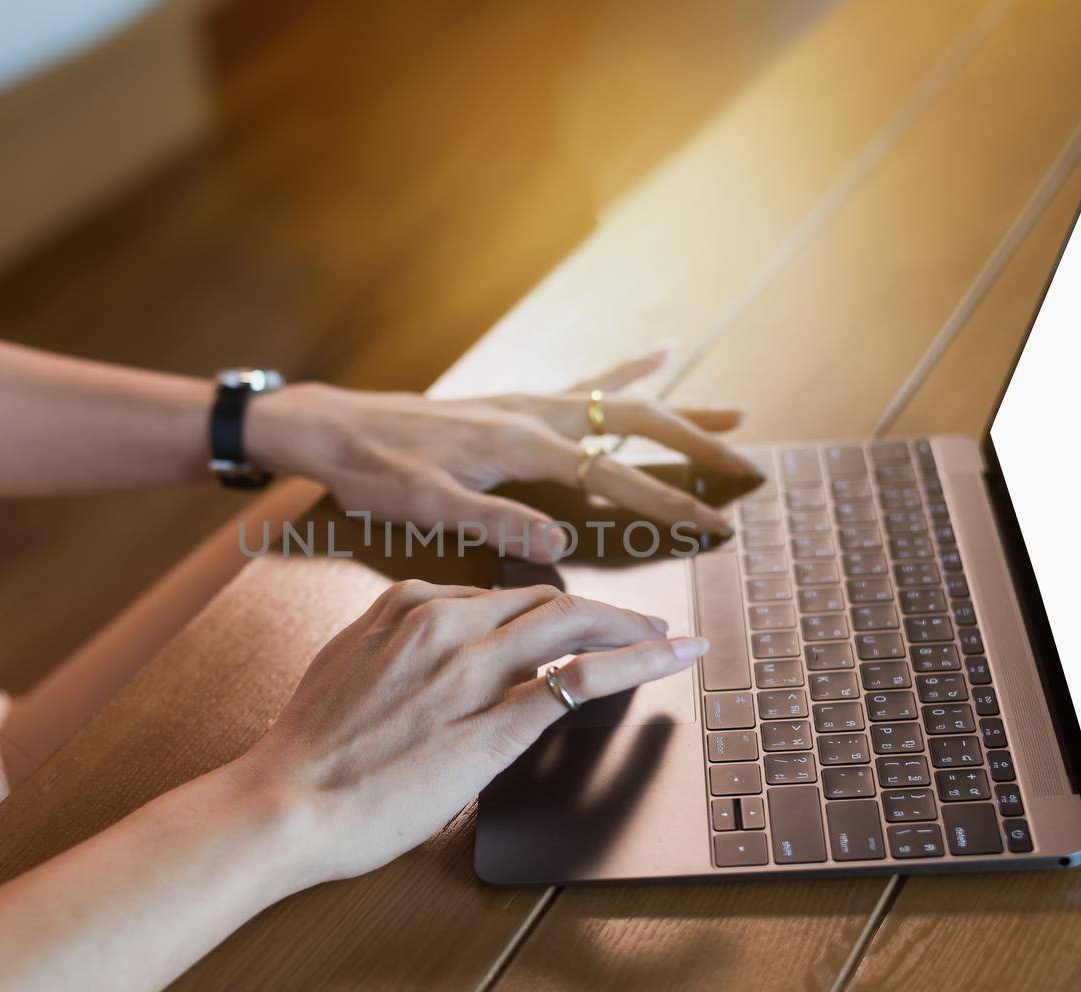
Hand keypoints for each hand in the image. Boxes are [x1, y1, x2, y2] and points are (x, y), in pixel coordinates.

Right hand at [233, 580, 707, 881]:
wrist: (284, 801)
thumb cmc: (307, 753)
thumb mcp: (346, 669)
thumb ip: (392, 650)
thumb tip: (425, 660)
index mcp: (405, 607)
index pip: (497, 595)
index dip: (546, 607)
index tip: (570, 621)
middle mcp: (442, 623)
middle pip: (545, 598)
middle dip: (603, 609)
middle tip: (642, 623)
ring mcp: (471, 670)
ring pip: (571, 624)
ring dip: (630, 626)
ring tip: (667, 638)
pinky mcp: (492, 724)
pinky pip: (578, 681)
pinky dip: (635, 662)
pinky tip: (666, 658)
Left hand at [246, 349, 756, 561]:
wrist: (332, 428)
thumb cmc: (374, 473)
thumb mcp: (425, 508)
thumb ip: (493, 524)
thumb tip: (559, 546)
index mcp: (521, 446)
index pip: (614, 477)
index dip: (669, 504)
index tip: (717, 526)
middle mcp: (533, 414)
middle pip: (637, 423)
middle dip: (697, 446)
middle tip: (748, 469)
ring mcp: (526, 402)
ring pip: (622, 399)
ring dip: (680, 408)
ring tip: (737, 411)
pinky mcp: (513, 402)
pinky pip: (585, 383)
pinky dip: (628, 370)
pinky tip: (658, 355)